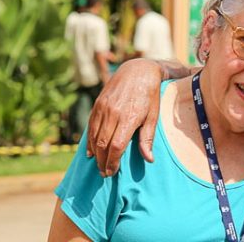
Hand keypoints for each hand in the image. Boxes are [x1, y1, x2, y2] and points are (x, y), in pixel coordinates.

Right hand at [87, 58, 162, 175]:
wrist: (137, 71)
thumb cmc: (149, 95)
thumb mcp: (153, 116)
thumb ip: (147, 138)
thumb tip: (149, 159)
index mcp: (129, 118)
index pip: (116, 146)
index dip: (112, 162)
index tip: (112, 172)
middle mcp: (114, 113)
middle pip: (103, 144)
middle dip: (103, 162)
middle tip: (105, 173)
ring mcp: (104, 108)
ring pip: (95, 136)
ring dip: (96, 154)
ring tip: (99, 165)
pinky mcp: (98, 104)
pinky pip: (91, 126)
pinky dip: (90, 141)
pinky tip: (91, 151)